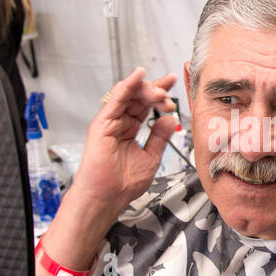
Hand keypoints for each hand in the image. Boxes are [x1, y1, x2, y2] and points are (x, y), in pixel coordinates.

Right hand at [69, 66, 178, 214]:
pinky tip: (138, 76)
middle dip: (155, 91)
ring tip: (160, 91)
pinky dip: (127, 86)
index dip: (159, 94)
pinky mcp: (102, 124)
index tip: (173, 85)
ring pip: (127, 94)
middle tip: (168, 95)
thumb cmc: (123, 184)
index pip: (145, 105)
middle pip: (137, 96)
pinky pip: (115, 100)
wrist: (107, 199)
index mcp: (129, 129)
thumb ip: (159, 136)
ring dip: (145, 88)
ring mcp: (109, 122)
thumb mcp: (151, 157)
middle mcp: (119, 122)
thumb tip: (169, 119)